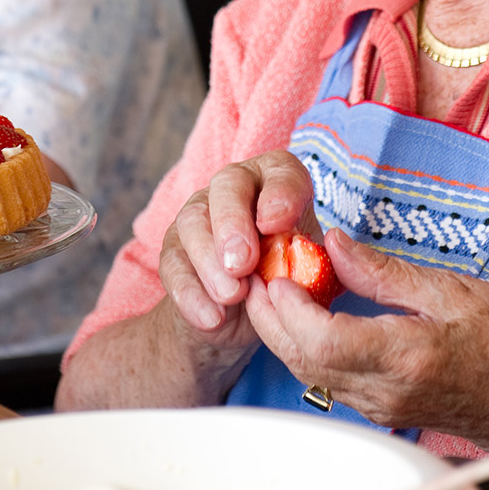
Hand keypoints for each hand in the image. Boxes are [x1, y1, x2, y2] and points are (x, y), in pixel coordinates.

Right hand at [159, 150, 318, 351]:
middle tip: (243, 262)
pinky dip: (191, 293)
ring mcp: (199, 216)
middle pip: (228, 186)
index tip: (278, 224)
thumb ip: (312, 263)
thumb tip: (314, 260)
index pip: (281, 172)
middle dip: (233, 223)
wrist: (242, 316)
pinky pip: (173, 264)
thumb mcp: (308, 273)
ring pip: (193, 222)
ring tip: (231, 295)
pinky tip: (212, 317)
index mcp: (278, 183)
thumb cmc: (285, 279)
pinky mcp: (174, 250)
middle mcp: (236, 188)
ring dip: (210, 260)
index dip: (280, 194)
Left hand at [243, 229, 488, 446]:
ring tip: (274, 283)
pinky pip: (328, 378)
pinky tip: (306, 312)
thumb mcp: (455, 290)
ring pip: (309, 372)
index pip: (324, 340)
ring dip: (282, 330)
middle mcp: (389, 390)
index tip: (277, 271)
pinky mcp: (382, 410)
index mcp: (410, 356)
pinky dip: (305, 344)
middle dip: (270, 317)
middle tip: (258, 271)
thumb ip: (385, 271)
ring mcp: (382, 406)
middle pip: (304, 359)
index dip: (289, 307)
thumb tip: (332, 243)